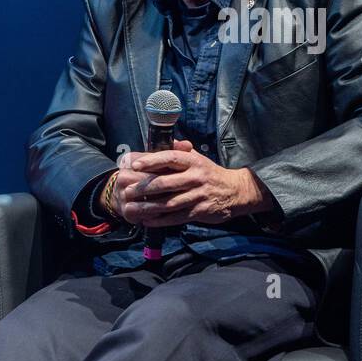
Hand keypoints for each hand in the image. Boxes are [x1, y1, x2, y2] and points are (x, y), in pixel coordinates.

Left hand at [115, 141, 272, 226]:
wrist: (235, 191)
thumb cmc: (209, 173)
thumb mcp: (197, 158)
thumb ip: (179, 150)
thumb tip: (163, 140)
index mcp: (192, 161)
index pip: (170, 158)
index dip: (152, 160)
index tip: (134, 164)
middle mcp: (195, 177)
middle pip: (165, 182)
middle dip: (143, 187)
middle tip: (126, 191)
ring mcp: (198, 195)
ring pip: (168, 202)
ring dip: (148, 206)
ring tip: (131, 208)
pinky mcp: (200, 211)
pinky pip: (176, 217)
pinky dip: (160, 220)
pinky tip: (147, 220)